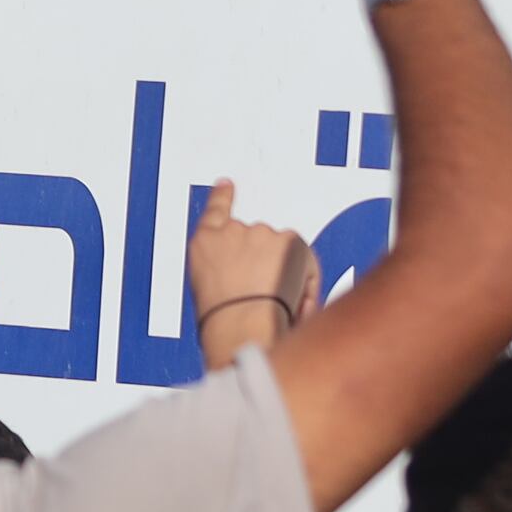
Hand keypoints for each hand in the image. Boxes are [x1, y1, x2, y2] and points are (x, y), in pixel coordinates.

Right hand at [186, 180, 318, 371]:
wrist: (239, 327)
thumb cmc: (222, 323)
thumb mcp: (207, 291)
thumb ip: (224, 271)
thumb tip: (244, 277)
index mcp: (204, 243)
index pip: (215, 209)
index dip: (223, 195)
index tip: (227, 184)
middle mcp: (231, 231)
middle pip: (257, 240)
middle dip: (266, 264)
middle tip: (264, 298)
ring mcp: (261, 233)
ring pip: (283, 252)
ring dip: (285, 273)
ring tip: (277, 305)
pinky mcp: (288, 240)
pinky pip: (305, 260)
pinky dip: (307, 278)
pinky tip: (296, 302)